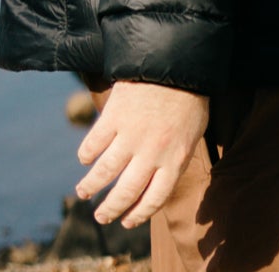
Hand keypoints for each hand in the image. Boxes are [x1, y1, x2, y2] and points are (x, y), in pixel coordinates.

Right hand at [75, 80, 209, 227]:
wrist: (178, 56)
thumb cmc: (190, 94)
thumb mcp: (194, 130)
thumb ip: (177, 156)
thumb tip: (160, 181)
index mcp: (176, 157)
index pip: (154, 199)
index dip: (138, 214)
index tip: (126, 221)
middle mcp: (152, 152)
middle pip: (125, 193)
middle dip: (110, 209)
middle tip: (101, 217)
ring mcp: (131, 135)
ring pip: (103, 173)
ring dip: (90, 188)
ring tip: (84, 193)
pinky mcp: (114, 117)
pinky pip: (92, 145)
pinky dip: (86, 155)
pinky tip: (85, 159)